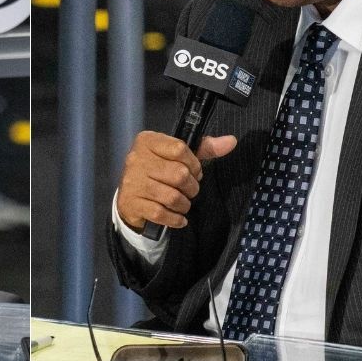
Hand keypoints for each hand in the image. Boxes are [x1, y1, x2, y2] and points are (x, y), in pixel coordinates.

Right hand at [116, 131, 236, 231]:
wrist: (129, 197)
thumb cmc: (159, 171)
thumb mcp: (178, 155)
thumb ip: (204, 148)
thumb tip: (231, 141)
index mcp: (148, 141)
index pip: (180, 149)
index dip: (194, 164)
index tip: (194, 171)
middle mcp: (136, 159)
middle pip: (179, 174)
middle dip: (192, 187)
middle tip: (190, 190)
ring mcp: (132, 182)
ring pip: (171, 196)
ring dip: (184, 204)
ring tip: (183, 203)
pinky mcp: (131, 203)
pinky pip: (161, 214)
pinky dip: (175, 219)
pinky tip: (178, 218)